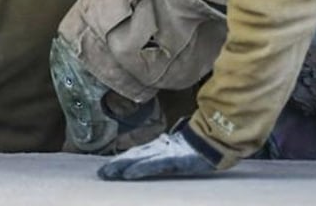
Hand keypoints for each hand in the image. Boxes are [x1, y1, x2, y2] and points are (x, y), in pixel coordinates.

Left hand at [97, 121, 218, 180]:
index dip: (121, 160)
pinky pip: (152, 165)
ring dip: (121, 167)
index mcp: (160, 147)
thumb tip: (156, 151)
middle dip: (116, 165)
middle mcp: (159, 148)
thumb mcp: (178, 151)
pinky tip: (127, 174)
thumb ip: (166, 151)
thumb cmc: (197, 148)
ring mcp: (164, 153)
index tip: (107, 168)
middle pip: (133, 156)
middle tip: (101, 173)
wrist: (214, 142)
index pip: (136, 154)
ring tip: (108, 173)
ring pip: (138, 160)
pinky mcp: (172, 159)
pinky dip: (138, 169)